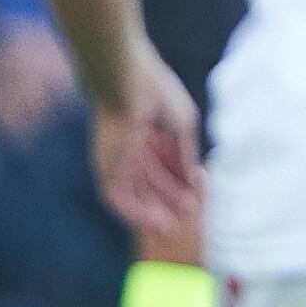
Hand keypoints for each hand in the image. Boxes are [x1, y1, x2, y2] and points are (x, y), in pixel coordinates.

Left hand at [89, 45, 202, 238]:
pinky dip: (136, 213)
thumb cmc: (156, 93)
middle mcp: (132, 151)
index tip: (198, 198)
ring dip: (152, 212)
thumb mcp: (182, 126)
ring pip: (135, 195)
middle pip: (151, 184)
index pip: (166, 167)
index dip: (182, 184)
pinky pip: (120, 199)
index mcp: (151, 135)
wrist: (126, 81)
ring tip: (171, 226)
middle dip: (169, 202)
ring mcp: (118, 161)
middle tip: (186, 217)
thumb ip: (185, 156)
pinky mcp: (107, 168)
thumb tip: (194, 180)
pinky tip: (155, 222)